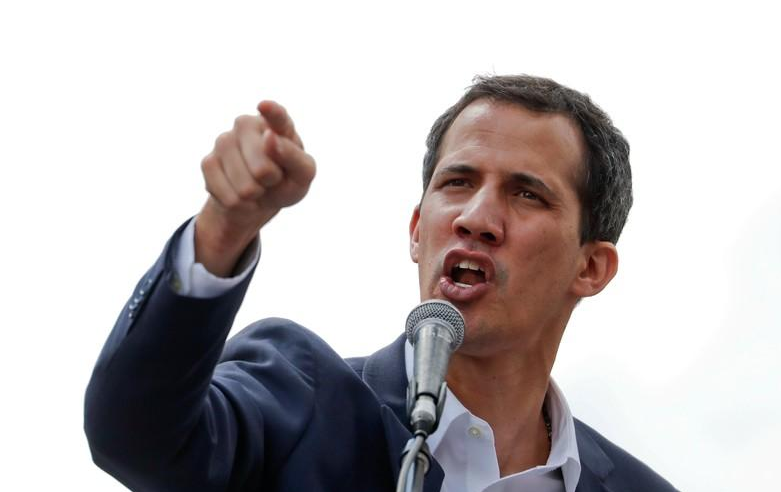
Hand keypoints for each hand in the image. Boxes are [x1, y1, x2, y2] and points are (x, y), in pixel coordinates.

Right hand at [195, 100, 315, 276]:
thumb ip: (294, 156)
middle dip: (271, 182)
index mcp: (277, 124)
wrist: (258, 199)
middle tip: (272, 177)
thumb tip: (269, 138)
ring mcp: (224, 140)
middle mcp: (247, 124)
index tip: (264, 106)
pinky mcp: (208, 161)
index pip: (276, 115)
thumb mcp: (303, 174)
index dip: (271, 111)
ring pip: (244, 186)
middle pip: (262, 169)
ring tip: (257, 185)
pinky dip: (239, 204)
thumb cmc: (287, 181)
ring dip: (254, 194)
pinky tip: (240, 194)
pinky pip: (227, 195)